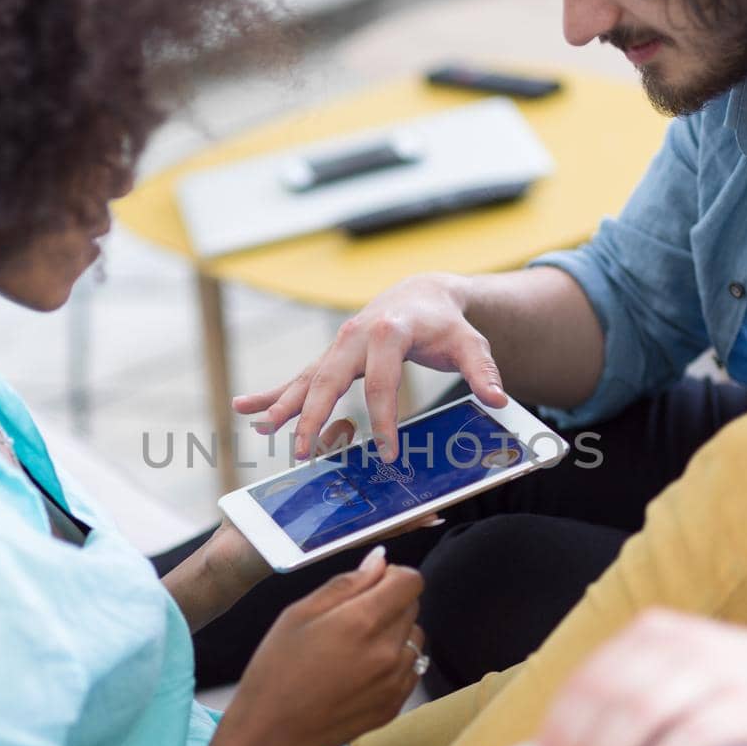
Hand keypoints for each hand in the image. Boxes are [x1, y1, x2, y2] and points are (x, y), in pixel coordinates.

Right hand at [221, 547, 425, 745]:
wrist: (272, 733)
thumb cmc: (277, 668)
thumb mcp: (299, 613)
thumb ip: (345, 584)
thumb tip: (379, 561)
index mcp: (362, 621)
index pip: (411, 581)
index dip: (393, 575)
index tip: (372, 583)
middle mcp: (387, 651)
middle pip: (413, 607)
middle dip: (390, 602)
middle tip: (353, 617)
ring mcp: (395, 682)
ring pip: (415, 638)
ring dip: (395, 633)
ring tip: (357, 646)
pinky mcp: (395, 705)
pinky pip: (410, 669)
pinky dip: (394, 662)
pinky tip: (361, 671)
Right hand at [232, 273, 506, 461]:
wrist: (421, 292)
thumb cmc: (445, 323)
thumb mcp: (469, 342)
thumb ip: (482, 370)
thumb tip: (498, 399)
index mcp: (389, 331)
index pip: (381, 382)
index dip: (384, 419)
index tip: (387, 453)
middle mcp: (355, 335)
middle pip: (328, 379)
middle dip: (312, 416)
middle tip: (303, 452)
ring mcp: (338, 346)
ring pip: (305, 378)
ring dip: (281, 405)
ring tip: (261, 430)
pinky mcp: (331, 356)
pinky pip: (298, 376)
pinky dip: (273, 394)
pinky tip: (248, 410)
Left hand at [537, 607, 746, 745]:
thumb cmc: (739, 683)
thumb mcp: (681, 669)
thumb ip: (635, 693)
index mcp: (650, 633)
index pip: (585, 682)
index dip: (557, 732)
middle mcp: (676, 643)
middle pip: (604, 698)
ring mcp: (714, 669)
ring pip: (638, 712)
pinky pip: (690, 734)